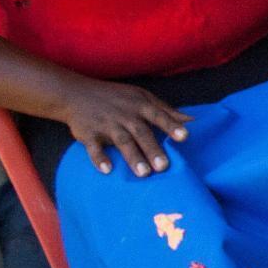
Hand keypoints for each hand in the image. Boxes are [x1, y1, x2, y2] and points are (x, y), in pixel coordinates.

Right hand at [58, 78, 190, 177]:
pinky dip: (99, 158)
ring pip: (121, 141)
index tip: (185, 137)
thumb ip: (166, 111)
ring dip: (132, 157)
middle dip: (152, 149)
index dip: (171, 125)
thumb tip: (192, 121)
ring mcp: (105, 124)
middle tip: (164, 167)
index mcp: (140, 105)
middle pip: (141, 132)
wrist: (75, 93)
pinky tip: (107, 170)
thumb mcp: (141, 97)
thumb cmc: (116, 98)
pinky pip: (93, 147)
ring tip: (144, 174)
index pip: (158, 115)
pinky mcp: (87, 133)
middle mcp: (124, 115)